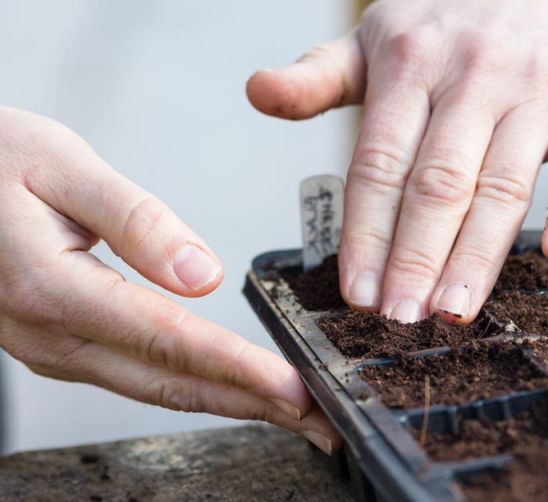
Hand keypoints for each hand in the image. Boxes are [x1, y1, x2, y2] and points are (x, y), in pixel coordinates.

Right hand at [0, 107, 338, 453]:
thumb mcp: (62, 165)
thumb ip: (135, 221)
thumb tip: (203, 275)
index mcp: (52, 288)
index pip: (169, 340)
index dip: (239, 368)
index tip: (295, 389)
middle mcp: (50, 335)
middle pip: (172, 384)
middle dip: (254, 407)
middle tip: (321, 423)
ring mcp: (52, 348)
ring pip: (157, 388)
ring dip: (232, 404)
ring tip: (294, 415)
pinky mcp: (61, 343)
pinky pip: (138, 375)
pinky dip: (196, 386)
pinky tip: (232, 388)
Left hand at [247, 0, 547, 322]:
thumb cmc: (454, 17)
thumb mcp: (379, 35)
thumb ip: (319, 75)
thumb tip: (256, 93)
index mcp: (410, 65)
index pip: (379, 165)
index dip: (367, 234)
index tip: (358, 294)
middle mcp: (471, 77)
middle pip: (437, 184)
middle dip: (416, 258)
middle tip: (402, 319)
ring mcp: (534, 90)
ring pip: (501, 184)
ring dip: (478, 254)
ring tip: (456, 310)